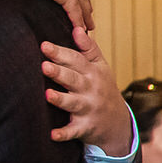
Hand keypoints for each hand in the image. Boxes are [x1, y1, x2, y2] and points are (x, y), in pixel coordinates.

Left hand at [43, 25, 132, 153]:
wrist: (118, 122)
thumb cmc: (102, 88)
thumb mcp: (101, 67)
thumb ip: (88, 49)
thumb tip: (77, 28)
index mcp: (93, 73)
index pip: (76, 60)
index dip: (60, 53)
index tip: (44, 45)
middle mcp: (91, 90)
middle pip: (73, 80)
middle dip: (59, 73)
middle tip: (44, 66)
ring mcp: (88, 109)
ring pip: (73, 104)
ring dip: (61, 100)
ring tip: (47, 95)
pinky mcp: (85, 127)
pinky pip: (73, 131)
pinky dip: (64, 133)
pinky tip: (52, 134)